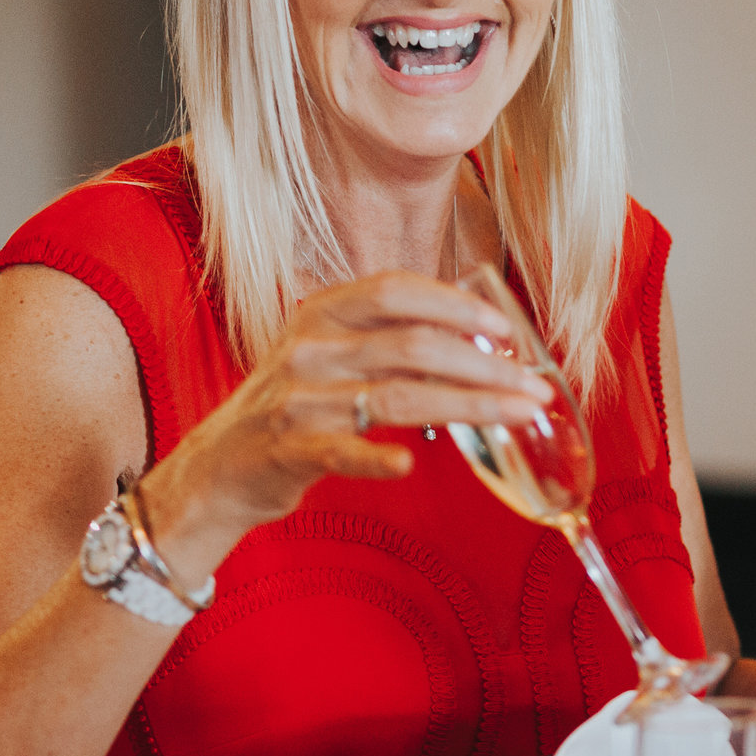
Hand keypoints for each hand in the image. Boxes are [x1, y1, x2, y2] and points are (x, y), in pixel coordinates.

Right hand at [142, 272, 549, 558]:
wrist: (221, 465)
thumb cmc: (294, 405)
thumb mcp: (330, 353)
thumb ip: (390, 339)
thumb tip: (480, 337)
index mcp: (323, 312)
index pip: (397, 290)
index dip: (457, 304)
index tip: (508, 329)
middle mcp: (310, 348)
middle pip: (412, 344)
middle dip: (484, 364)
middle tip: (534, 385)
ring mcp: (298, 399)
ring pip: (397, 395)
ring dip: (468, 405)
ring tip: (517, 415)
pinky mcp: (289, 449)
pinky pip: (343, 450)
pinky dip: (377, 456)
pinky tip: (410, 461)